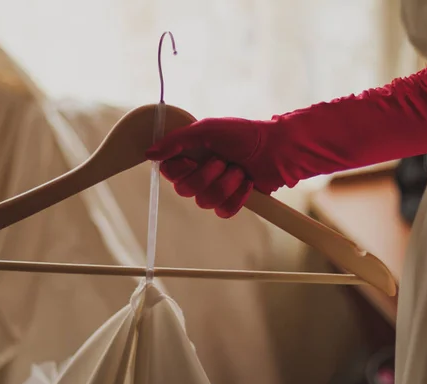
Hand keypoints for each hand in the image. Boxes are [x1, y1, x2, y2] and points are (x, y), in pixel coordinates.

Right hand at [145, 117, 286, 217]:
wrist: (277, 148)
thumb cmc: (243, 134)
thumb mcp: (207, 129)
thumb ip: (176, 141)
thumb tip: (149, 153)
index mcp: (189, 156)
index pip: (169, 173)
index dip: (180, 170)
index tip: (193, 159)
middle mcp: (198, 174)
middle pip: (185, 191)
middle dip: (207, 175)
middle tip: (223, 160)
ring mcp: (214, 190)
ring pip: (205, 202)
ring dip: (226, 183)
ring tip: (239, 169)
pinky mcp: (231, 203)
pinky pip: (223, 211)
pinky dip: (238, 196)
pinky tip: (247, 183)